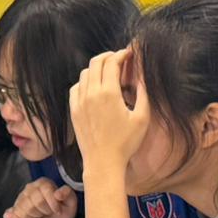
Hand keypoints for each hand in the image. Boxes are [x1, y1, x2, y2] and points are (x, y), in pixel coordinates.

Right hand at [8, 177, 77, 217]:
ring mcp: (21, 196)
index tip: (57, 211)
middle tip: (49, 213)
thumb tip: (58, 193)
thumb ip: (67, 194)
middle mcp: (30, 186)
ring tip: (42, 215)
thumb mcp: (70, 203)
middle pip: (36, 200)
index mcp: (44, 182)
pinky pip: (20, 214)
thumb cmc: (61, 212)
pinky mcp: (15, 206)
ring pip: (28, 208)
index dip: (53, 203)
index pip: (46, 190)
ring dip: (37, 215)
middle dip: (45, 210)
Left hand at [69, 47, 149, 176]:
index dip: (121, 54)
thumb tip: (143, 75)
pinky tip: (93, 87)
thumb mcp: (142, 117)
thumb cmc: (125, 143)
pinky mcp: (73, 110)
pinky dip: (85, 81)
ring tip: (108, 72)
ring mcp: (80, 102)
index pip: (112, 62)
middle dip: (108, 56)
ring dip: (96, 68)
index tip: (129, 54)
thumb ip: (143, 93)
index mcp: (109, 93)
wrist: (102, 162)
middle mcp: (91, 94)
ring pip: (84, 73)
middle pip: (96, 62)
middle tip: (119, 59)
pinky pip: (76, 87)